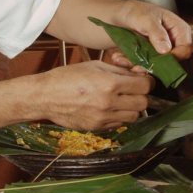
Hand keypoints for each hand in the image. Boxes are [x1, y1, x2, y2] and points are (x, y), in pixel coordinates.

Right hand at [32, 60, 153, 129]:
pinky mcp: (97, 127)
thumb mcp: (95, 66)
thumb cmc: (68, 77)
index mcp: (109, 83)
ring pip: (134, 117)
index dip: (147, 82)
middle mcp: (108, 102)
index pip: (144, 86)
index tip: (143, 80)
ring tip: (121, 100)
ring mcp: (103, 117)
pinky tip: (109, 108)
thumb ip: (119, 71)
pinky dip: (119, 116)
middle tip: (133, 90)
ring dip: (132, 108)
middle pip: (143, 103)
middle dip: (141, 95)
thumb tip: (139, 74)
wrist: (45, 96)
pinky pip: (119, 123)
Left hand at [103, 0, 192, 69]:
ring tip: (125, 61)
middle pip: (173, 61)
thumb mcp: (145, 19)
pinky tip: (123, 59)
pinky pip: (147, 65)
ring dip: (142, 66)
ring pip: (158, 66)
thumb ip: (157, 33)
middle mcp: (174, 41)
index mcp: (179, 29)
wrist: (119, 14)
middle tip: (137, 66)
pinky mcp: (151, 56)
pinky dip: (135, 65)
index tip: (157, 61)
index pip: (185, 49)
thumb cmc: (135, 11)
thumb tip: (166, 50)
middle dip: (154, 66)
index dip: (174, 58)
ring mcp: (162, 50)